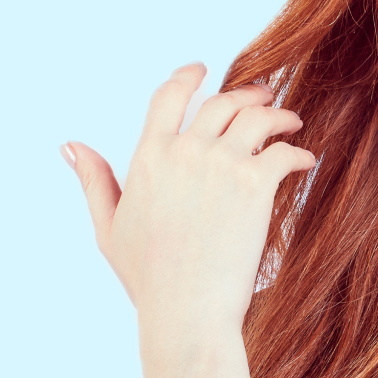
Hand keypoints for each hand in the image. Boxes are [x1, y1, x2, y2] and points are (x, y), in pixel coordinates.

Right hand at [64, 63, 316, 340]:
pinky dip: (298, 151)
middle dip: (248, 92)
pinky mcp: (255, 184)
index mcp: (147, 158)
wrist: (187, 309)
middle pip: (223, 101)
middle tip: (265, 95)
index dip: (187, 76)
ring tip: (292, 122)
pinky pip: (284, 151)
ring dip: (280, 114)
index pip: (168, 97)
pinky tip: (305, 159)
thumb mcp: (109, 227)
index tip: (202, 67)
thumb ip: (94, 181)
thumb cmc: (148, 277)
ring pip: (258, 117)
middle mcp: (184, 152)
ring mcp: (221, 165)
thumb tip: (72, 145)